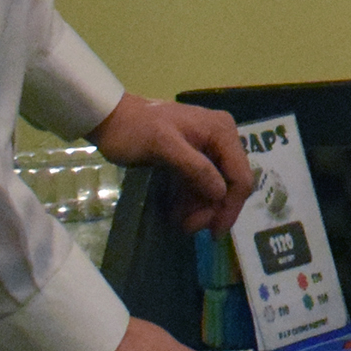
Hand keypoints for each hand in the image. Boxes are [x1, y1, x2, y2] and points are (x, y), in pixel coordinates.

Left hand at [91, 94, 251, 234]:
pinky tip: (176, 213)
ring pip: (216, 189)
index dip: (231, 205)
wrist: (111, 119)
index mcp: (221, 131)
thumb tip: (221, 193)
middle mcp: (222, 138)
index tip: (214, 231)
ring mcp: (209, 148)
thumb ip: (195, 167)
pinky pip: (202, 185)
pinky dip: (192, 202)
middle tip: (189, 228)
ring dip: (201, 209)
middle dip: (213, 209)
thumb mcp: (163, 146)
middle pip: (230, 184)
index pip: (240, 175)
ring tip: (178, 222)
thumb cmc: (135, 130)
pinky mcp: (194, 158)